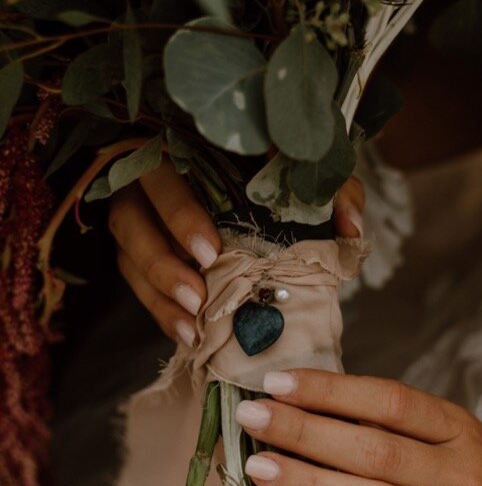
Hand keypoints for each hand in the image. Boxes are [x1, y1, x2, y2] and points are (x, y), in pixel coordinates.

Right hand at [107, 160, 364, 346]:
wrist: (270, 194)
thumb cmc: (285, 181)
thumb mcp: (312, 181)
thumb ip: (334, 193)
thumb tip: (349, 226)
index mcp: (183, 151)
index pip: (163, 174)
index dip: (179, 214)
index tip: (211, 252)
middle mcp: (148, 180)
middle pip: (130, 218)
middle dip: (162, 261)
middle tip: (199, 296)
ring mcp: (138, 215)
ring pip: (128, 253)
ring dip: (158, 293)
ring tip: (194, 325)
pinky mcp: (138, 250)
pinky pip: (136, 282)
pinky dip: (162, 310)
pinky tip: (190, 335)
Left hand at [234, 369, 481, 485]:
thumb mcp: (455, 452)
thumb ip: (400, 432)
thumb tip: (309, 409)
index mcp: (463, 434)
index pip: (392, 402)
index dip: (332, 391)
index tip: (278, 383)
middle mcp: (463, 477)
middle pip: (376, 449)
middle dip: (306, 431)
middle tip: (252, 418)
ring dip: (310, 481)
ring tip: (259, 466)